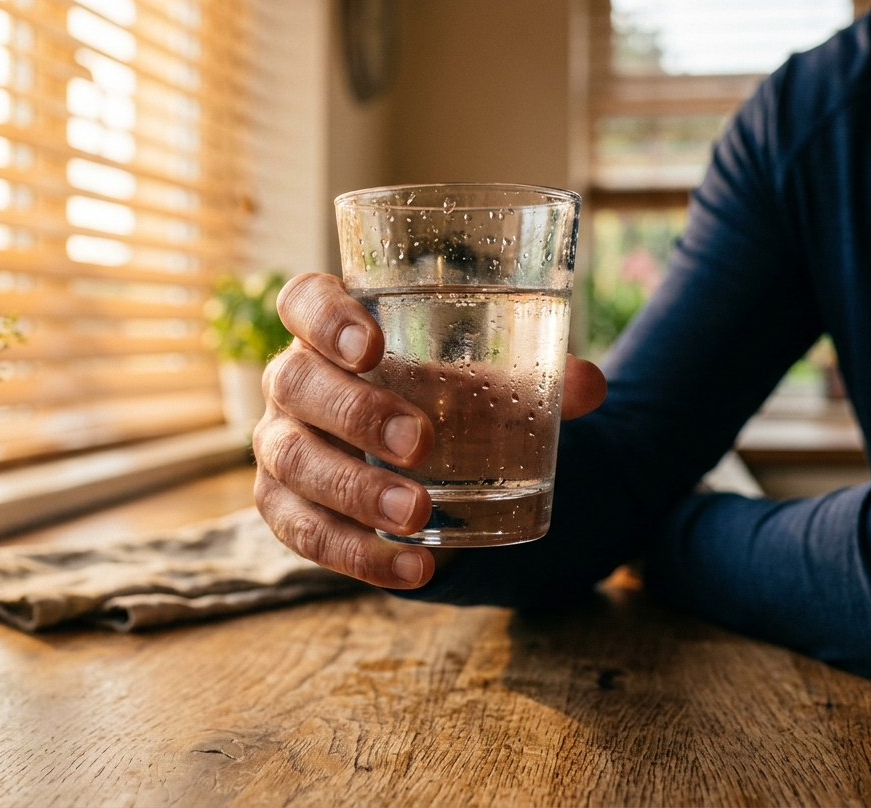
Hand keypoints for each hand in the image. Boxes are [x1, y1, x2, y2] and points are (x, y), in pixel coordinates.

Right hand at [252, 272, 607, 588]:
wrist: (402, 459)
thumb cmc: (436, 397)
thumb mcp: (477, 381)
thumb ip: (529, 376)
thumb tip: (590, 384)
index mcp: (330, 328)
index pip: (304, 300)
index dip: (325, 318)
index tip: (371, 345)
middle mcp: (292, 380)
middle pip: (294, 382)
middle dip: (355, 412)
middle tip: (420, 442)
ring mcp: (280, 444)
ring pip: (292, 462)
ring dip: (356, 490)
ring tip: (418, 513)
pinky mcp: (284, 507)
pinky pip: (305, 533)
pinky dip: (359, 555)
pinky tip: (412, 569)